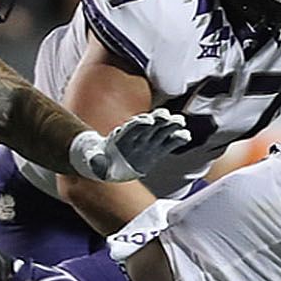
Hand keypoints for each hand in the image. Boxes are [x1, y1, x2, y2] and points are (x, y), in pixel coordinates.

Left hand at [70, 109, 190, 181]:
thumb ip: (96, 161)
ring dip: (170, 125)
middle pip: (149, 126)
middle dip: (158, 119)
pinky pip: (169, 143)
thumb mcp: (95, 162)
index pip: (131, 129)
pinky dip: (177, 139)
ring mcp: (149, 142)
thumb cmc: (102, 162)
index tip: (147, 121)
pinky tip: (185, 135)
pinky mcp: (158, 149)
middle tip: (166, 116)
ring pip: (161, 130)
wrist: (110, 164)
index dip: (139, 124)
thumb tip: (94, 159)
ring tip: (180, 122)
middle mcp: (137, 138)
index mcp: (121, 139)